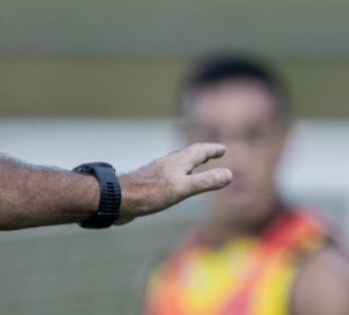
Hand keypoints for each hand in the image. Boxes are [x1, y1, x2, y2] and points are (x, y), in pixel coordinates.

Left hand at [116, 143, 230, 224]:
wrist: (118, 199)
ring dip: (191, 163)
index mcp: (177, 163)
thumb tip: (229, 174)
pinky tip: (174, 184)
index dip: (212, 150)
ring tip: (197, 166)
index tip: (223, 149)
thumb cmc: (150, 193)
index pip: (198, 151)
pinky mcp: (150, 184)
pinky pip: (170, 175)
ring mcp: (158, 173)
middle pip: (188, 155)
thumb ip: (205, 181)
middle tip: (213, 153)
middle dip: (202, 154)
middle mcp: (168, 164)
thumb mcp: (182, 189)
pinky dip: (180, 175)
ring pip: (178, 164)